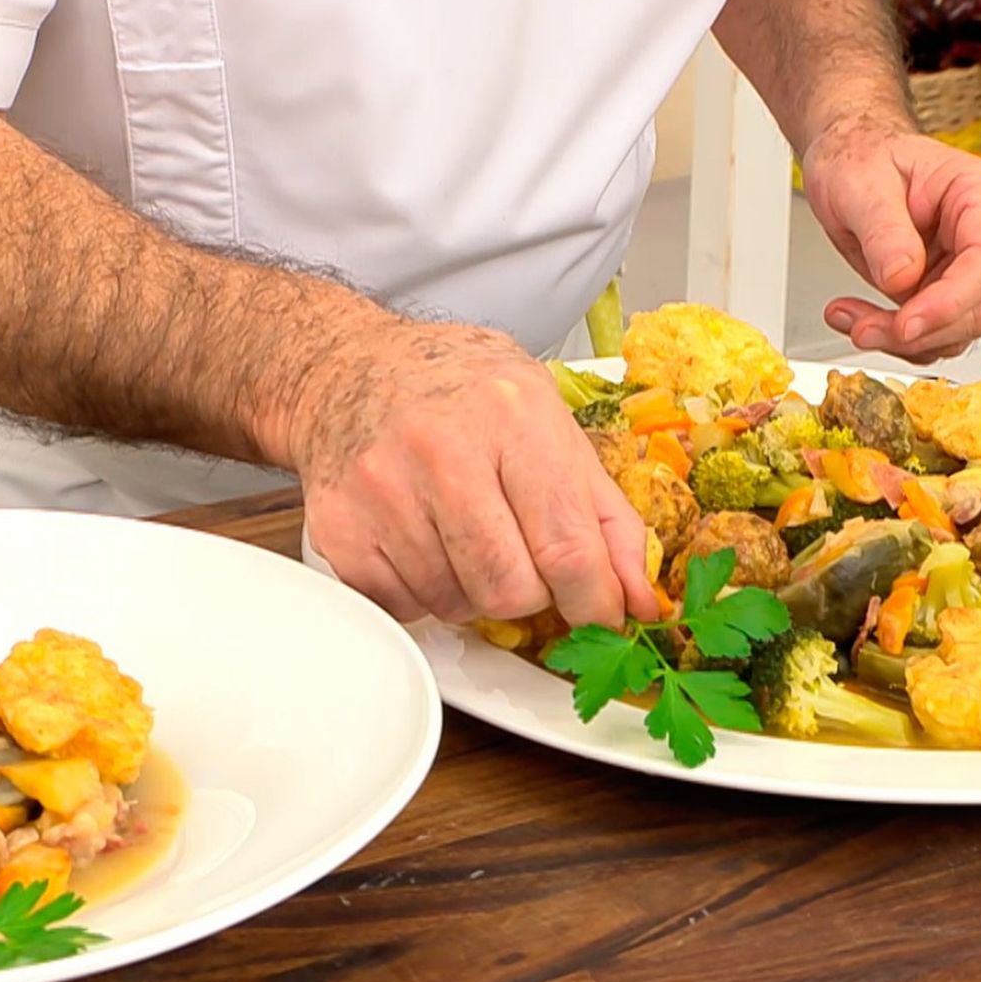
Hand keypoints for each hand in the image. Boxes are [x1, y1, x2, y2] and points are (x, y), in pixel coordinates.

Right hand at [289, 322, 658, 627]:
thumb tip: (641, 598)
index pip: (568, 547)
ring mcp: (382, 491)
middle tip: (519, 558)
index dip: (594, 600)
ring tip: (459, 536)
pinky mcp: (340, 527)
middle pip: (510, 590)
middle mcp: (442, 450)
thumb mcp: (544, 416)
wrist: (346, 368)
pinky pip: (403, 606)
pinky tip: (419, 542)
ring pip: (454, 604)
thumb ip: (602, 509)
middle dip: (528, 593)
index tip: (601, 613)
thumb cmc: (455, 389)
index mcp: (511, 416)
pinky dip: (420, 593)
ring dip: (470, 591)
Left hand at [802, 117, 980, 363]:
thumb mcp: (862, 183)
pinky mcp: (937, 292)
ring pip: (956, 331)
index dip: (951, 302)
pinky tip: (852, 319)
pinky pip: (928, 334)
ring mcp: (962, 268)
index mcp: (980, 197)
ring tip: (847, 319)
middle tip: (863, 330)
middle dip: (922, 330)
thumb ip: (884, 230)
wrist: (850, 160)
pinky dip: (890, 338)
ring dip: (901, 340)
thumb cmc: (863, 157)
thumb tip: (901, 278)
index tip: (906, 324)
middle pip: (980, 307)